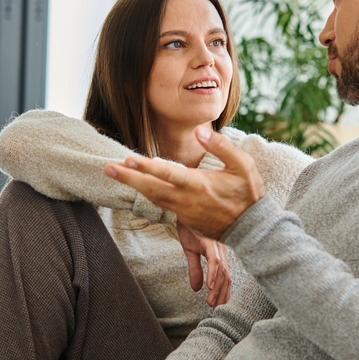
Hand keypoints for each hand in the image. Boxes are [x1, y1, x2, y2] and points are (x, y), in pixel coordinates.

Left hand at [104, 127, 265, 238]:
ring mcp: (184, 211)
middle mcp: (187, 199)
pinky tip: (136, 186)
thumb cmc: (248, 193)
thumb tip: (200, 131)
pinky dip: (146, 194)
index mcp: (199, 184)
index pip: (168, 174)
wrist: (251, 228)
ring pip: (152, 198)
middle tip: (107, 168)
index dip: (146, 167)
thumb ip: (222, 146)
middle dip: (128, 179)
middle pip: (151, 189)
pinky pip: (160, 205)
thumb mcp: (243, 165)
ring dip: (132, 186)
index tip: (128, 159)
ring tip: (115, 173)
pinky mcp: (184, 219)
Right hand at [176, 221, 230, 306]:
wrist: (184, 208)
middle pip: (226, 277)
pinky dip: (213, 274)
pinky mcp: (209, 242)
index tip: (219, 306)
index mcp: (218, 253)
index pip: (224, 277)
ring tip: (212, 302)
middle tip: (217, 309)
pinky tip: (210, 285)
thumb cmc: (189, 227)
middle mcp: (221, 251)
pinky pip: (214, 260)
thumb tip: (196, 289)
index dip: (223, 292)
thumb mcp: (190, 252)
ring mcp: (216, 246)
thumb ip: (195, 270)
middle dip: (222, 295)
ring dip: (217, 288)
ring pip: (221, 272)